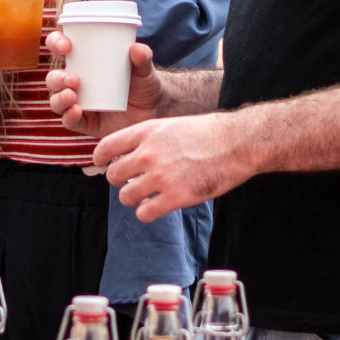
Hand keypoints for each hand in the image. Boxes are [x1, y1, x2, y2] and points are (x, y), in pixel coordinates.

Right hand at [43, 29, 157, 141]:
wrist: (154, 110)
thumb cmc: (143, 82)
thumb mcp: (144, 69)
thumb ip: (142, 58)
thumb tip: (136, 48)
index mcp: (84, 61)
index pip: (61, 47)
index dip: (56, 43)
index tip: (65, 46)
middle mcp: (76, 82)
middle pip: (54, 78)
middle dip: (57, 78)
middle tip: (73, 79)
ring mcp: (79, 103)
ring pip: (57, 100)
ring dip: (59, 97)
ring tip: (72, 95)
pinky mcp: (85, 123)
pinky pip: (69, 121)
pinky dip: (69, 116)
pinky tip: (76, 111)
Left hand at [95, 112, 256, 221]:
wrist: (238, 143)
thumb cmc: (209, 133)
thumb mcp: (171, 125)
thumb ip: (148, 139)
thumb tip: (129, 155)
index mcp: (146, 132)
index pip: (105, 148)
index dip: (101, 159)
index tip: (103, 164)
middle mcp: (149, 153)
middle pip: (112, 176)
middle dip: (120, 181)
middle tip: (134, 181)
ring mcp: (161, 176)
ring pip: (125, 197)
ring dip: (134, 198)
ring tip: (148, 195)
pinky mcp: (175, 197)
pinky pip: (144, 213)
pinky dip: (147, 212)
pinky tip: (157, 206)